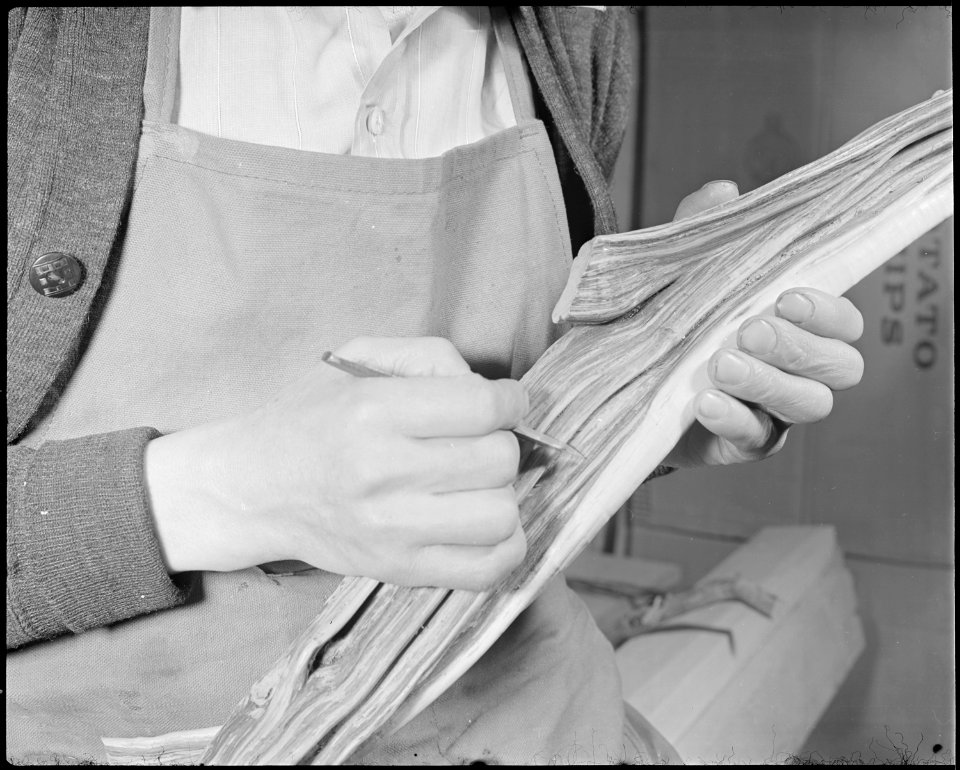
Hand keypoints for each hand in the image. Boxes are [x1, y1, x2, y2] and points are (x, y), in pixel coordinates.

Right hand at [145, 337, 528, 589]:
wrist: (253, 487)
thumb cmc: (309, 416)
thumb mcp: (356, 359)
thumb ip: (429, 358)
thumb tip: (491, 392)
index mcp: (373, 410)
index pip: (483, 408)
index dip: (510, 400)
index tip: (504, 402)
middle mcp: (383, 473)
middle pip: (498, 460)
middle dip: (500, 442)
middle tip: (476, 441)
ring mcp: (391, 531)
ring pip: (500, 515)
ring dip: (500, 493)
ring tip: (473, 483)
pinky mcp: (398, 572)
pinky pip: (487, 570)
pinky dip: (502, 545)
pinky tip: (480, 522)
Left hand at [662, 181, 864, 469]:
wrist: (623, 377)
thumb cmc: (672, 318)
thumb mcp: (682, 268)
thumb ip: (704, 229)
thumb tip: (724, 191)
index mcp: (796, 324)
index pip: (843, 321)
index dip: (827, 311)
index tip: (788, 296)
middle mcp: (798, 369)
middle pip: (839, 365)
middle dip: (799, 347)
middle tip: (750, 331)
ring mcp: (773, 410)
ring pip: (807, 403)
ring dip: (769, 382)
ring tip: (721, 364)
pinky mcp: (740, 443)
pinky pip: (755, 438)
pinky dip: (733, 419)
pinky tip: (705, 402)